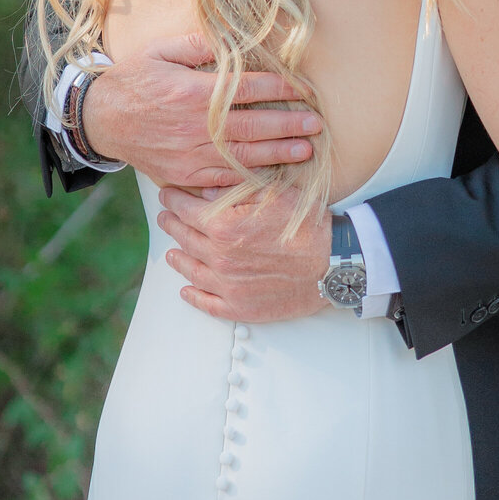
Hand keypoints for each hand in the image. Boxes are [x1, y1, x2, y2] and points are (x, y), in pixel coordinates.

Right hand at [81, 35, 320, 185]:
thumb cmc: (132, 80)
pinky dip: (248, 176)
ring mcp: (191, 154)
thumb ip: (196, 44)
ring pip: (244, 155)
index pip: (247, 88)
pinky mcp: (185, 174)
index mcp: (193, 92)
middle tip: (316, 124)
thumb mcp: (159, 51)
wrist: (100, 119)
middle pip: (253, 124)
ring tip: (306, 150)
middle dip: (289, 124)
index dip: (278, 87)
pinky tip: (270, 173)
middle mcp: (196, 126)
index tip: (301, 88)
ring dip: (278, 153)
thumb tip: (231, 39)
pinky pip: (222, 179)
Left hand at [158, 185, 330, 322]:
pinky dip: (193, 297)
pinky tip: (186, 291)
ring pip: (192, 271)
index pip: (186, 210)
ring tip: (170, 253)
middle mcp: (220, 257)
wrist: (334, 264)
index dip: (173, 200)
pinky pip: (208, 304)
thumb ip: (236, 192)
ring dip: (178, 260)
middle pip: (185, 239)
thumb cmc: (308, 225)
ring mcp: (228, 286)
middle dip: (172, 225)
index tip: (166, 194)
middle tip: (164, 218)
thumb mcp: (273, 194)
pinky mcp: (241, 307)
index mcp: (224, 226)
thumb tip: (206, 192)